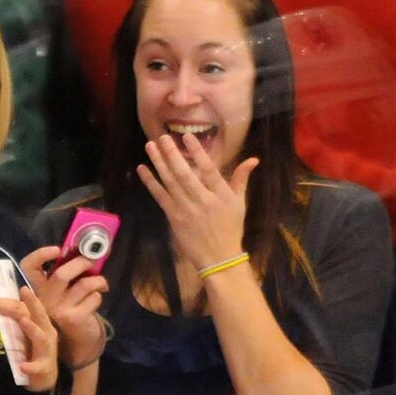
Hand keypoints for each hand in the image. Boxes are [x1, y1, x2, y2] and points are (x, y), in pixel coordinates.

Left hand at [0, 286, 60, 392]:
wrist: (45, 380)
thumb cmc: (31, 352)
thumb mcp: (21, 335)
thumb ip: (10, 322)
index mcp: (37, 323)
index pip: (20, 308)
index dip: (3, 302)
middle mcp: (45, 332)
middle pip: (38, 315)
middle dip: (31, 302)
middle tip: (24, 290)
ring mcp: (46, 350)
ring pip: (41, 337)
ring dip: (33, 328)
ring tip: (24, 321)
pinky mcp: (44, 368)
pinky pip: (38, 367)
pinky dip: (31, 366)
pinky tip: (22, 366)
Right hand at [20, 245, 107, 366]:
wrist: (75, 341)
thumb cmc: (68, 310)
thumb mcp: (59, 293)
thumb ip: (63, 275)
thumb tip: (77, 251)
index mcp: (37, 288)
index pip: (28, 267)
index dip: (40, 255)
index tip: (57, 250)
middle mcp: (43, 299)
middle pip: (61, 274)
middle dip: (81, 263)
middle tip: (90, 261)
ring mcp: (58, 310)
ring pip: (84, 284)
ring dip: (98, 280)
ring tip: (101, 283)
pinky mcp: (73, 318)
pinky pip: (93, 297)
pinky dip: (99, 295)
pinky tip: (95, 300)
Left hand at [136, 133, 258, 274]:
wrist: (219, 257)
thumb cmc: (230, 228)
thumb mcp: (240, 203)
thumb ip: (241, 179)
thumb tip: (252, 159)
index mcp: (221, 195)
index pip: (208, 169)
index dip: (198, 152)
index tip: (187, 137)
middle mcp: (203, 200)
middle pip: (185, 174)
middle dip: (172, 154)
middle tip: (162, 137)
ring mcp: (187, 209)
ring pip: (170, 183)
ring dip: (159, 163)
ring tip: (150, 146)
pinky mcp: (174, 218)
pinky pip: (160, 197)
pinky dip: (151, 183)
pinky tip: (142, 169)